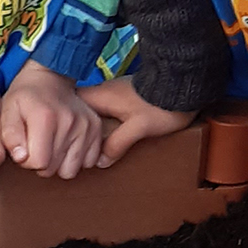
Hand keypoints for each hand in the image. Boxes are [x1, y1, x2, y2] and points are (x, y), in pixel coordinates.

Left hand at [0, 65, 102, 178]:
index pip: (38, 163)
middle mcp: (70, 122)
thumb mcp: (6, 111)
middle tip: (36, 145)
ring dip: (58, 163)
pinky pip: (88, 162)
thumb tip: (22, 158)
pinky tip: (66, 144)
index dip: (26, 161)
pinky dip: (76, 159)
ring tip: (51, 146)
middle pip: (53, 169)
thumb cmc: (25, 97)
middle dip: (41, 163)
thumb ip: (10, 136)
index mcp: (45, 118)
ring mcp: (86, 126)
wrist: (50, 76)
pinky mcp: (96, 129)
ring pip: (71, 170)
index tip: (24, 147)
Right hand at [75, 77, 194, 166]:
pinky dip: (107, 124)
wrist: (185, 86)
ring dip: (95, 128)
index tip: (63, 140)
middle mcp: (104, 91)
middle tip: (76, 148)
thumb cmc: (160, 105)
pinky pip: (109, 112)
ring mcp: (116, 93)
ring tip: (92, 146)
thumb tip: (100, 161)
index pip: (71, 106)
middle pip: (82, 111)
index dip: (65, 122)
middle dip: (79, 129)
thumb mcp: (138, 128)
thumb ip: (117, 144)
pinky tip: (112, 136)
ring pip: (96, 112)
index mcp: (101, 95)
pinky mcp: (128, 97)